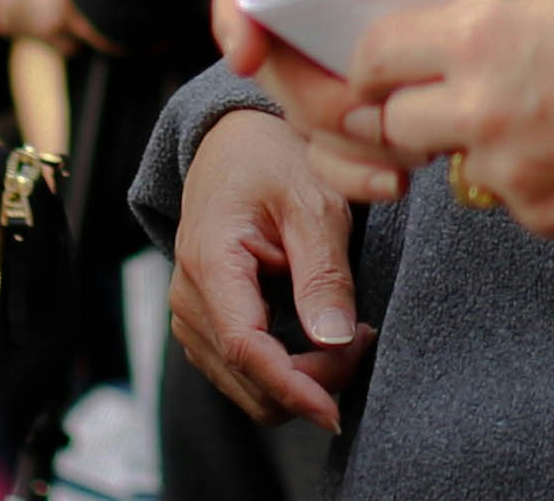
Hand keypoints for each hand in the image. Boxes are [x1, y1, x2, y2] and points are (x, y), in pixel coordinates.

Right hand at [172, 108, 371, 433]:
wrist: (234, 142)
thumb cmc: (275, 161)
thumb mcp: (313, 201)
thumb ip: (323, 272)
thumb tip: (333, 340)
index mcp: (210, 262)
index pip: (245, 347)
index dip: (292, 387)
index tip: (336, 411)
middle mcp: (189, 296)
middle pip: (248, 377)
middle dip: (311, 379)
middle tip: (363, 336)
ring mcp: (192, 314)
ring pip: (246, 386)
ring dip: (301, 378)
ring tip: (348, 330)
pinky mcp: (207, 323)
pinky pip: (244, 371)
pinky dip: (286, 370)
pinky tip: (322, 335)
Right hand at [211, 0, 553, 162]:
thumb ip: (442, 19)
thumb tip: (372, 72)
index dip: (234, 7)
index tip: (249, 58)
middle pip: (271, 55)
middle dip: (316, 103)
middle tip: (379, 123)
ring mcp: (338, 51)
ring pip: (297, 109)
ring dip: (345, 144)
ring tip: (414, 154)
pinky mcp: (356, 100)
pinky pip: (325, 146)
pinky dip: (353, 171)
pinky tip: (401, 179)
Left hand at [354, 0, 553, 249]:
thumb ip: (488, 37)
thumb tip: (436, 72)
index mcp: (483, 32)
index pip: (374, 56)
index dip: (374, 67)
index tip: (385, 74)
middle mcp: (481, 104)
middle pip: (396, 124)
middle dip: (415, 119)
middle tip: (461, 109)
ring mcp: (511, 173)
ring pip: (464, 171)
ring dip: (492, 155)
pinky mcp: (546, 221)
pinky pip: (519, 206)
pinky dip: (544, 188)